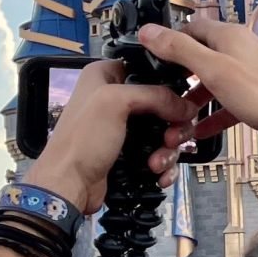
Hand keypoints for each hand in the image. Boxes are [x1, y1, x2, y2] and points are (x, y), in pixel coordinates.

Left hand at [23, 61, 201, 212]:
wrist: (69, 186)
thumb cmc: (82, 140)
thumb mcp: (115, 103)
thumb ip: (155, 95)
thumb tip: (188, 107)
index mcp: (105, 76)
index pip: (149, 70)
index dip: (169, 85)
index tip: (181, 103)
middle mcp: (115, 99)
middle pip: (164, 105)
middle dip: (173, 125)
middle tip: (170, 139)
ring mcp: (124, 127)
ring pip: (165, 131)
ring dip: (168, 150)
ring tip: (157, 164)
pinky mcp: (131, 152)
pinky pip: (159, 152)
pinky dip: (164, 164)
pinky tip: (159, 174)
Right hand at [139, 14, 257, 177]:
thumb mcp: (213, 69)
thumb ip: (180, 49)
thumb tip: (150, 31)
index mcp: (229, 35)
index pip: (190, 27)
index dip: (169, 40)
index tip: (150, 56)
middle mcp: (240, 49)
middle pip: (200, 56)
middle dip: (179, 75)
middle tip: (161, 92)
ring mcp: (249, 72)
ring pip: (213, 82)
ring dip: (193, 99)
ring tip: (176, 118)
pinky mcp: (257, 95)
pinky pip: (227, 103)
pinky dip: (212, 115)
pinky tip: (199, 131)